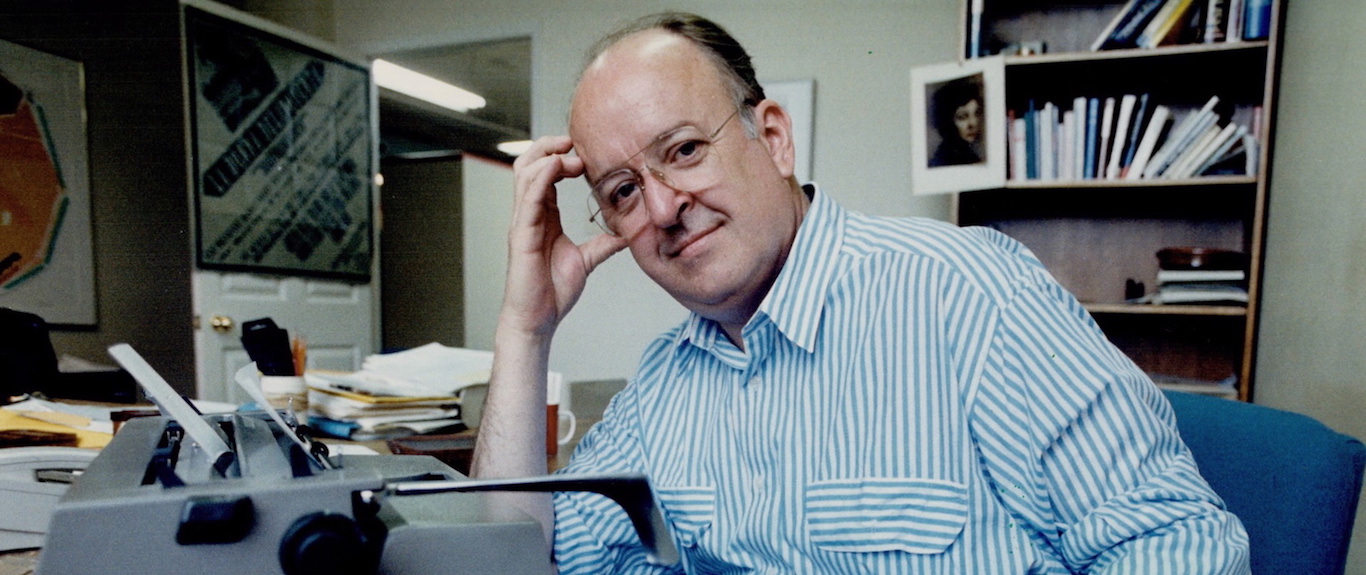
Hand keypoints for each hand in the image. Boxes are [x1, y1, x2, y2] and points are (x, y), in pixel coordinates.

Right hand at [502, 136, 628, 339]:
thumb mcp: (585, 261)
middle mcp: (530, 215)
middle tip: (574, 143)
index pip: (546, 175)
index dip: (562, 157)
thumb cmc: (552, 292)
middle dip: (549, 146)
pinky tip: (556, 165)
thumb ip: (602, 244)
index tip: (585, 153)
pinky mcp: (522, 234)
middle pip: (529, 164)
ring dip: (547, 155)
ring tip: (569, 152)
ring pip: (525, 173)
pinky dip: (541, 176)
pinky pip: (528, 197)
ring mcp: (523, 222)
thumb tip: (625, 235)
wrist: (538, 320)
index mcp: (543, 217)